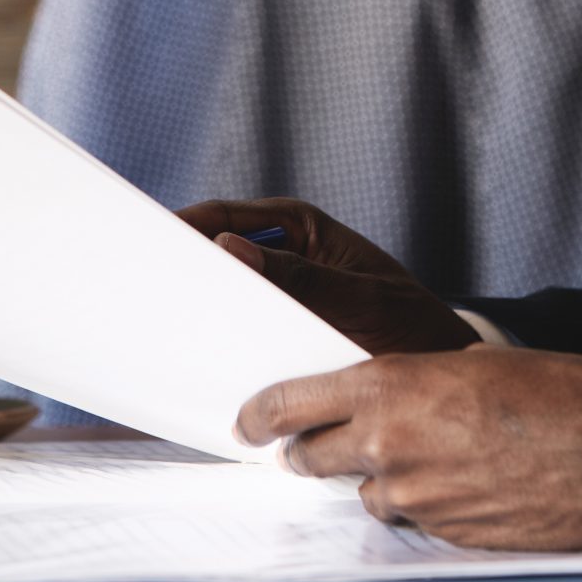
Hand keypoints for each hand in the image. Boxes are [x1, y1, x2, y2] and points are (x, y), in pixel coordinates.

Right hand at [175, 198, 477, 355]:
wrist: (439, 365)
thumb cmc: (409, 322)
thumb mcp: (358, 299)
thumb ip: (300, 277)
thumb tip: (230, 248)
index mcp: (300, 225)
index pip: (225, 216)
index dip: (182, 227)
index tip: (148, 242)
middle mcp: (285, 251)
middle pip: (217, 252)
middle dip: (182, 269)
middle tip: (143, 290)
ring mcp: (282, 289)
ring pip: (226, 294)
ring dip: (200, 308)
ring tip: (165, 329)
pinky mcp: (282, 325)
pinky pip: (241, 327)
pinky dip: (221, 338)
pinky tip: (204, 360)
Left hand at [238, 346, 581, 550]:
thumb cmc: (563, 394)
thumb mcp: (474, 363)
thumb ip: (418, 381)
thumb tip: (395, 394)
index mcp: (389, 388)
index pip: (290, 404)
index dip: (260, 414)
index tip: (247, 421)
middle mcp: (390, 446)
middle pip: (311, 459)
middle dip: (308, 452)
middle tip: (313, 446)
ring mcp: (418, 499)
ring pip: (368, 494)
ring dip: (382, 480)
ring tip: (429, 459)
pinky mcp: (448, 537)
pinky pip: (417, 520)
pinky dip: (427, 504)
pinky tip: (466, 484)